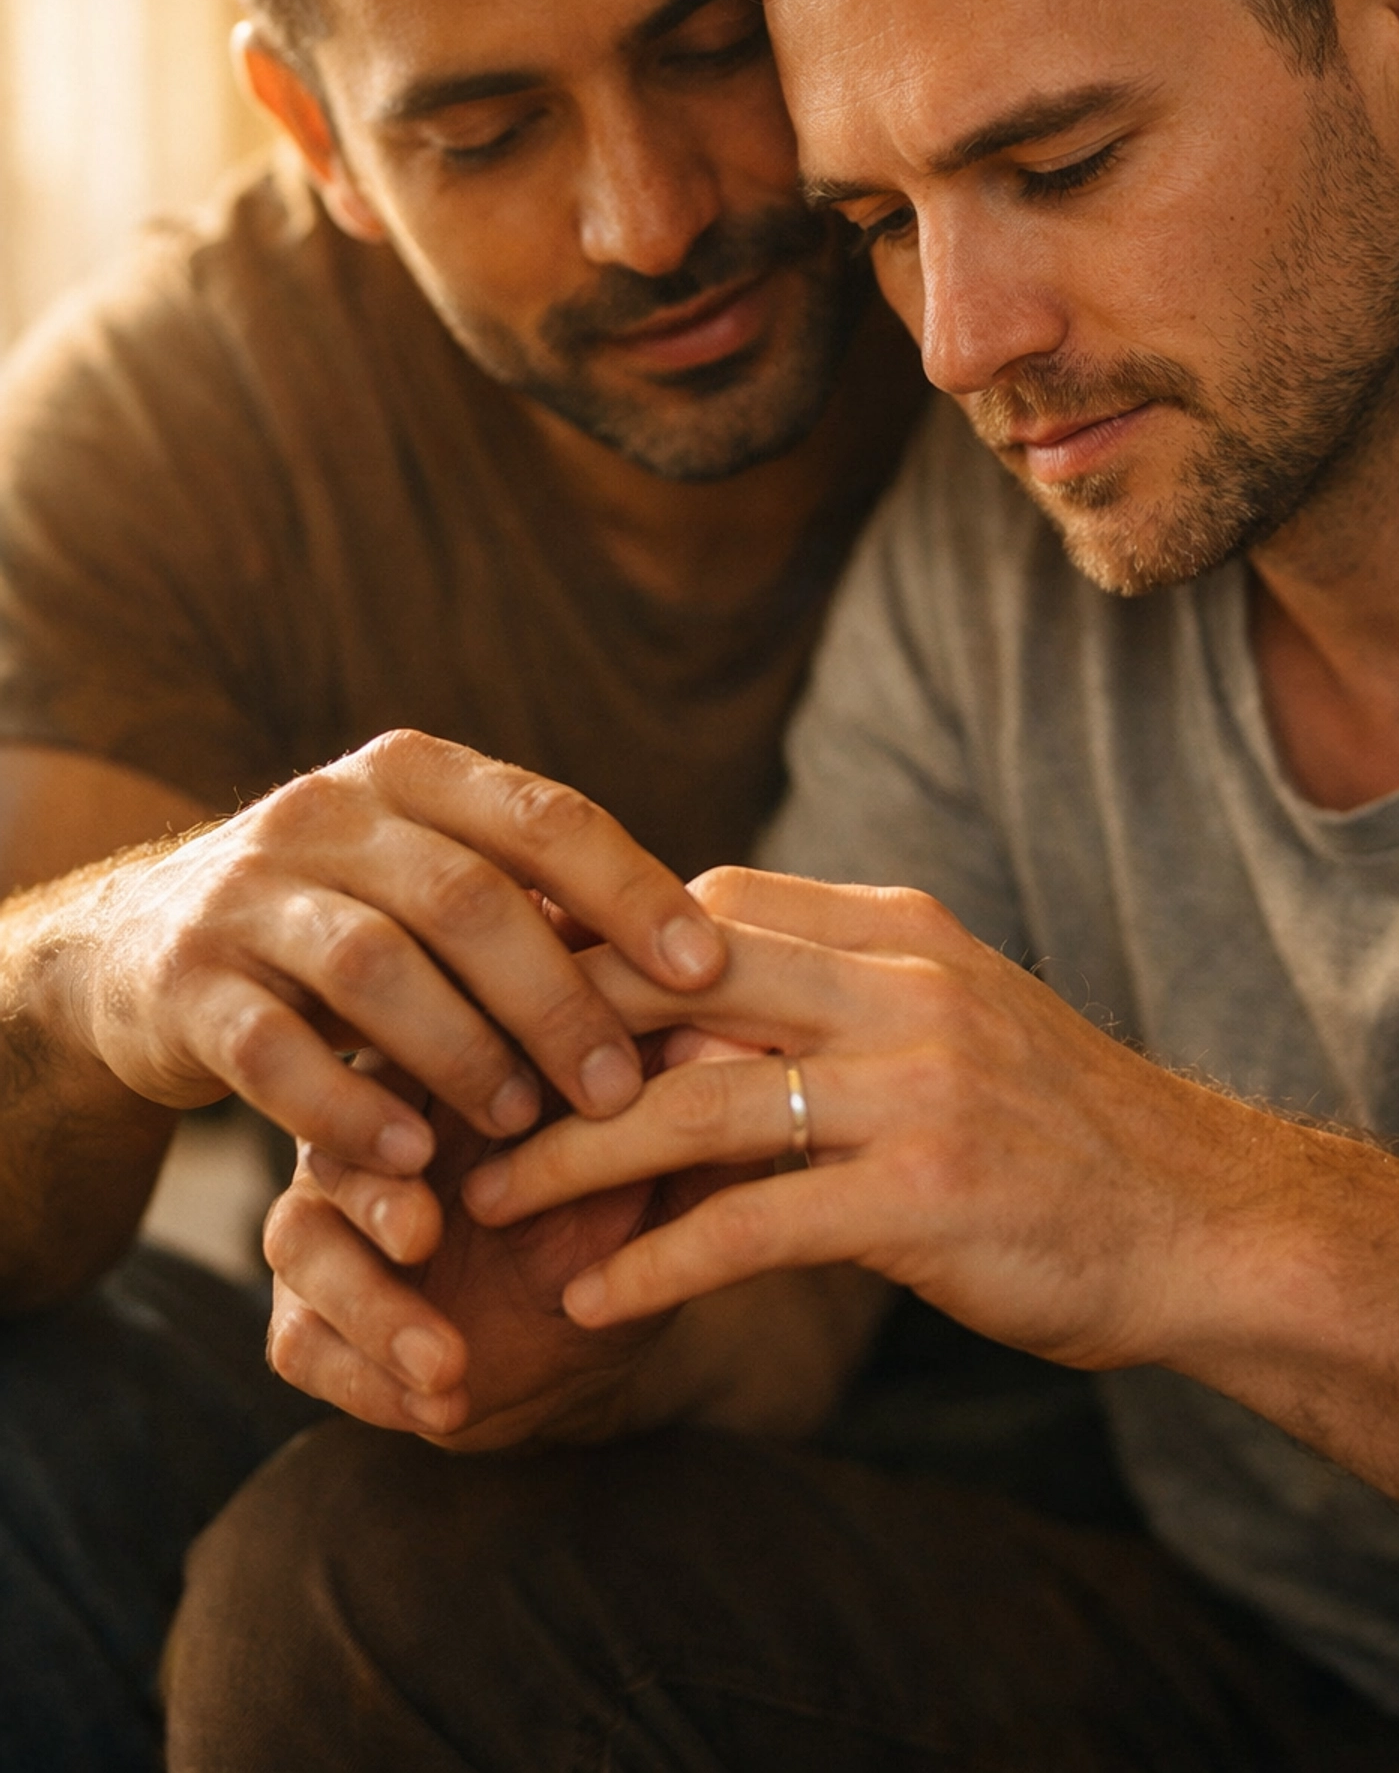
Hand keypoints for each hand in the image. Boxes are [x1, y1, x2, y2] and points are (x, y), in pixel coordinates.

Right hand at [69, 730, 723, 1176]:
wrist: (144, 948)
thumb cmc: (349, 923)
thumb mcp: (434, 884)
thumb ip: (540, 905)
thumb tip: (712, 963)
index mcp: (412, 774)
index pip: (544, 816)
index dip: (632, 893)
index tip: (708, 972)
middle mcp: (325, 812)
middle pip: (467, 899)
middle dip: (557, 1000)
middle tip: (621, 1089)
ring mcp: (244, 893)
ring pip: (374, 968)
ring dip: (462, 1055)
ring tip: (522, 1129)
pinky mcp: (184, 982)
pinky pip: (272, 1051)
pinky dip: (349, 1111)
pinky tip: (409, 1166)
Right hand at [265, 1031, 764, 1442]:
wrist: (590, 1341)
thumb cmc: (624, 1217)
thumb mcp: (665, 1171)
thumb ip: (687, 1114)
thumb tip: (733, 1044)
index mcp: (445, 1068)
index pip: (413, 1041)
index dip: (443, 1071)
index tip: (507, 1116)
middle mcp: (373, 1130)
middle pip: (332, 1133)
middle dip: (372, 1188)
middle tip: (424, 1233)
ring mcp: (335, 1220)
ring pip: (299, 1239)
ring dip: (369, 1303)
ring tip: (445, 1359)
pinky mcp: (314, 1311)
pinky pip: (298, 1337)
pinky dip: (363, 1374)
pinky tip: (435, 1401)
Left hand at [465, 867, 1251, 1375]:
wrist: (1210, 1219)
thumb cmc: (1058, 1130)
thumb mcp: (950, 1022)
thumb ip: (827, 1000)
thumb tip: (672, 1019)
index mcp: (898, 929)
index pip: (701, 909)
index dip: (587, 951)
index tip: (496, 1000)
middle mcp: (904, 985)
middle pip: (674, 986)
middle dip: (546, 1036)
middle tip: (445, 1089)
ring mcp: (919, 1086)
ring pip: (693, 1107)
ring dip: (570, 1159)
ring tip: (480, 1203)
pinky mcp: (928, 1196)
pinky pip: (753, 1227)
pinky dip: (656, 1265)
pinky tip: (587, 1303)